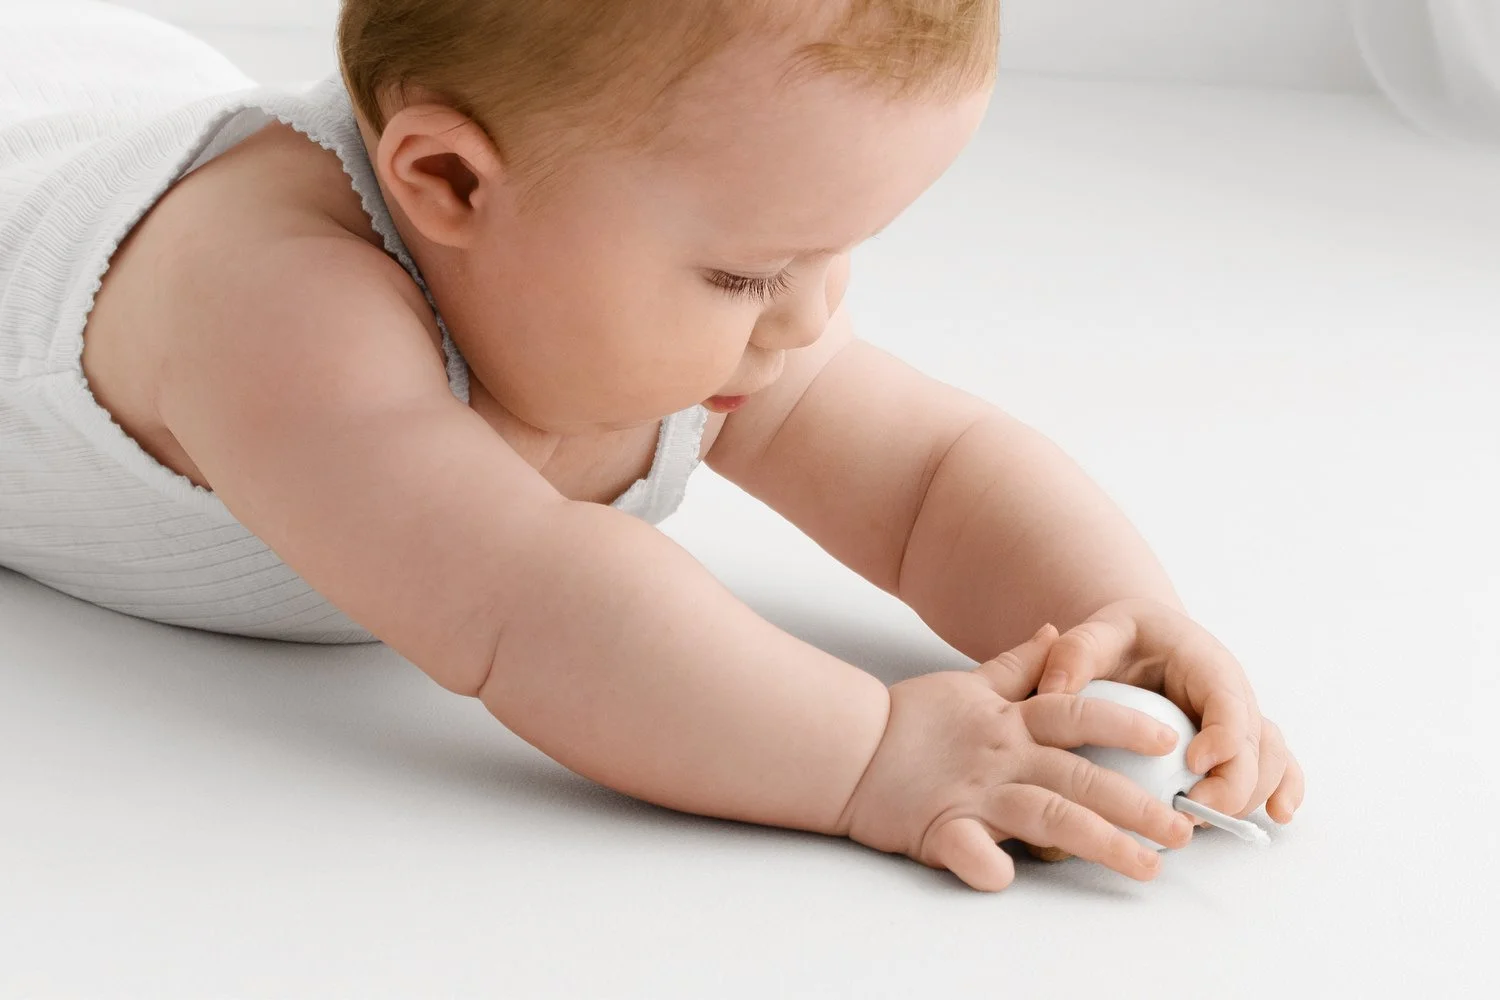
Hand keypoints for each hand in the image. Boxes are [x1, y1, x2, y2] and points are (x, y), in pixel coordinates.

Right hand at [835, 625, 1193, 891]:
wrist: (850, 746)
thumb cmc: (912, 720)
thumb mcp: (971, 684)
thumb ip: (1019, 665)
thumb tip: (1056, 631)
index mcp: (1009, 721)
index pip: (1076, 714)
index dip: (1123, 724)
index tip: (1169, 739)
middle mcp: (1002, 756)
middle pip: (1079, 775)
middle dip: (1136, 804)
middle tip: (1184, 829)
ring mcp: (974, 793)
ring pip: (1047, 815)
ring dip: (1099, 842)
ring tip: (1146, 868)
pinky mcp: (940, 828)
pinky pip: (966, 850)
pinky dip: (986, 864)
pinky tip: (1009, 879)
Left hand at [1036, 598, 1304, 825]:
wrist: (1141, 643)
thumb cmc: (1120, 639)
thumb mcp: (1095, 635)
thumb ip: (1075, 655)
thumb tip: (1054, 690)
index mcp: (1204, 663)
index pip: (1227, 702)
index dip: (1221, 738)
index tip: (1191, 766)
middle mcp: (1233, 694)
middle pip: (1254, 744)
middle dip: (1230, 785)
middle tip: (1187, 812)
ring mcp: (1241, 721)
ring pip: (1267, 762)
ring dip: (1246, 797)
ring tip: (1200, 821)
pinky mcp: (1241, 744)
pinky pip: (1278, 765)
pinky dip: (1285, 789)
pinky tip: (1280, 815)